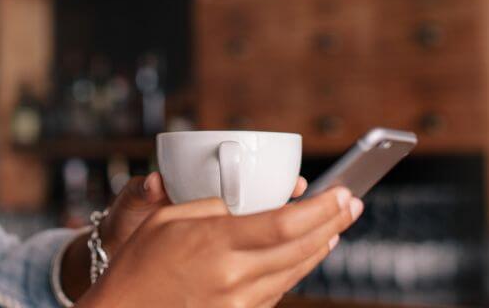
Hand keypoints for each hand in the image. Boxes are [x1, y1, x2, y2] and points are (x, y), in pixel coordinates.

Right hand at [78, 181, 359, 307]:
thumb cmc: (136, 265)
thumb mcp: (166, 219)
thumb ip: (210, 207)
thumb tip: (241, 205)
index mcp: (216, 244)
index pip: (284, 224)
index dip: (321, 209)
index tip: (342, 193)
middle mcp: (234, 277)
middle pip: (300, 249)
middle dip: (332, 224)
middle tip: (352, 204)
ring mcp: (238, 303)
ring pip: (295, 272)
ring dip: (320, 248)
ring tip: (336, 227)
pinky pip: (278, 291)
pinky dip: (296, 270)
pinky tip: (304, 256)